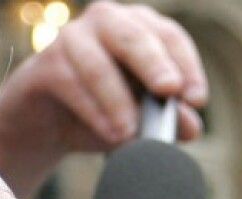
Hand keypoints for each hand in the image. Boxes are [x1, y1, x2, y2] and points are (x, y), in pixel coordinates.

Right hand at [0, 1, 207, 198]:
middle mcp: (107, 23)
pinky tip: (108, 133)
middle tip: (169, 92)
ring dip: (117, 100)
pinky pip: (70, 84)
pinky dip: (92, 111)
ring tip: (130, 133)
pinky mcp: (46, 65)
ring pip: (98, 64)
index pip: (169, 37)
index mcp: (138, 28)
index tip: (196, 99)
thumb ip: (165, 120)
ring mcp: (73, 39)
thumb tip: (192, 128)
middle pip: (134, 37)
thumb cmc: (98, 112)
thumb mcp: (137, 118)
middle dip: (154, 64)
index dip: (187, 65)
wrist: (44, 126)